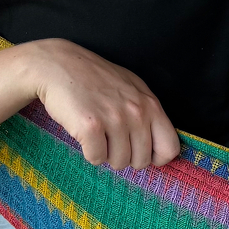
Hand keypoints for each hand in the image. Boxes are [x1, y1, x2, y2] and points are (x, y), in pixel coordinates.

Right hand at [18, 39, 181, 169]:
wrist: (59, 66)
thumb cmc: (95, 78)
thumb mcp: (131, 88)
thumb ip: (147, 113)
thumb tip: (158, 148)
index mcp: (150, 104)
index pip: (169, 147)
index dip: (156, 157)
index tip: (141, 152)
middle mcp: (136, 112)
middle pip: (141, 161)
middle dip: (126, 156)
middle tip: (112, 139)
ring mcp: (114, 119)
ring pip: (119, 162)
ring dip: (106, 154)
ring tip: (98, 133)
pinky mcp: (91, 127)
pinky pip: (96, 159)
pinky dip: (89, 152)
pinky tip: (85, 135)